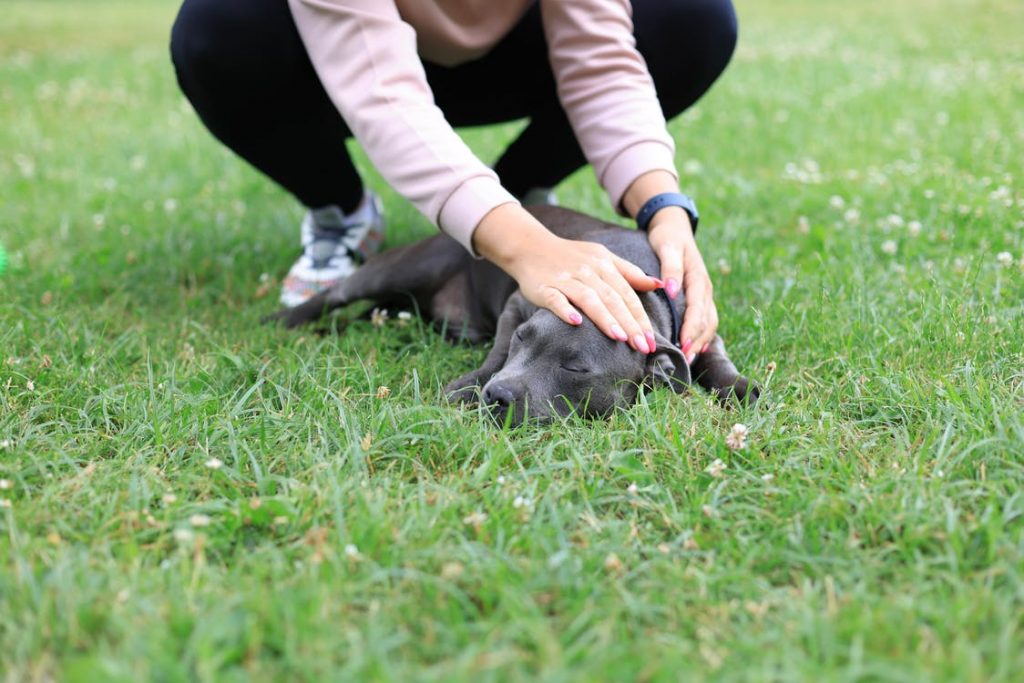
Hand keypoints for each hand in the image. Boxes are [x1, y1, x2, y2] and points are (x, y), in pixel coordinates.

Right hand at [472, 204, 661, 352]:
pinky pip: (556, 299)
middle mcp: (587, 271)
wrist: (530, 246)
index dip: (641, 317)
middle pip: (613, 299)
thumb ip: (629, 272)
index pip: (627, 294)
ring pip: (589, 299)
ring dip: (605, 318)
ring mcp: (565, 279)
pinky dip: (566, 310)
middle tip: (643, 346)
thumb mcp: (603, 257)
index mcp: (604, 264)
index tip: (652, 340)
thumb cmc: (571, 256)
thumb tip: (658, 285)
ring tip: (620, 338)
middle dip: (629, 323)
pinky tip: (576, 322)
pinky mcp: (544, 288)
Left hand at [646, 209, 717, 363]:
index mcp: (698, 278)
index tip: (684, 344)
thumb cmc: (668, 238)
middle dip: (697, 341)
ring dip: (701, 341)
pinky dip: (703, 335)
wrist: (674, 228)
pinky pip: (706, 319)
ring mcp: (704, 293)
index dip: (692, 328)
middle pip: (706, 320)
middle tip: (685, 359)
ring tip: (689, 359)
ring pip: (709, 322)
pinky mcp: (700, 297)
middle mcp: (705, 288)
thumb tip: (671, 290)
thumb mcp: (668, 246)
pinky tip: (696, 348)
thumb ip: (671, 267)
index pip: (698, 309)